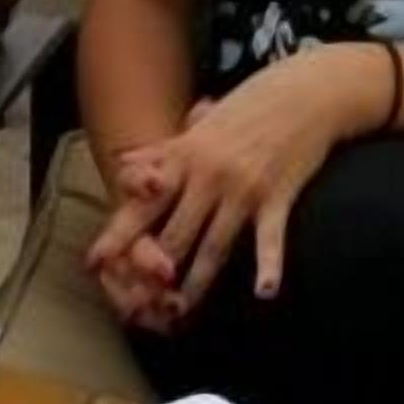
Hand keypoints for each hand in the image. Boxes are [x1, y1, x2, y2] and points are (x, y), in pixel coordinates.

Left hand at [89, 46, 387, 321]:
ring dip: (196, 282)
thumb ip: (160, 151)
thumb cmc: (249, 107)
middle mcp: (208, 176)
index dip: (118, 235)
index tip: (95, 263)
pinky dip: (268, 266)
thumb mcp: (198, 125)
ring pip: (213, 246)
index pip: (142, 204)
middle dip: (152, 274)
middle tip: (136, 307)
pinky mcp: (278, 197)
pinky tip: (263, 293)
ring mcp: (243, 188)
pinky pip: (270, 238)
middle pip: (173, 235)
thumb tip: (121, 161)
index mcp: (184, 158)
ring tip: (179, 312)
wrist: (308, 91)